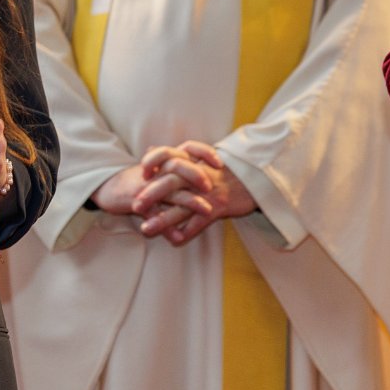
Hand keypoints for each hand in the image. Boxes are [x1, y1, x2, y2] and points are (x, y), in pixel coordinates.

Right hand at [87, 144, 218, 219]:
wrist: (107, 188)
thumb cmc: (137, 180)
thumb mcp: (158, 170)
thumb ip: (178, 168)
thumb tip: (203, 167)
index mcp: (164, 161)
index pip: (187, 149)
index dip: (204, 153)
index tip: (220, 163)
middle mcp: (157, 171)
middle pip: (179, 166)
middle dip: (197, 175)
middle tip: (211, 186)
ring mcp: (147, 187)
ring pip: (170, 191)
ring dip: (190, 202)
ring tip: (208, 210)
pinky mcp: (137, 202)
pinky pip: (153, 215)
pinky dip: (166, 227)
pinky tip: (178, 237)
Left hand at [131, 142, 255, 245]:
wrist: (255, 179)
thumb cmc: (224, 171)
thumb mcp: (199, 158)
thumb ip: (174, 156)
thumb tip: (151, 149)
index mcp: (193, 161)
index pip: (169, 155)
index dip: (153, 162)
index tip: (141, 173)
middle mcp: (199, 175)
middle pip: (172, 181)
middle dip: (152, 194)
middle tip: (135, 205)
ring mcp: (209, 192)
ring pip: (183, 205)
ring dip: (163, 218)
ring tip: (146, 228)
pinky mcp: (219, 207)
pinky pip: (200, 221)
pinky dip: (187, 232)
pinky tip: (174, 240)